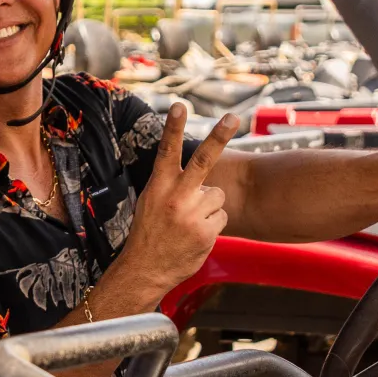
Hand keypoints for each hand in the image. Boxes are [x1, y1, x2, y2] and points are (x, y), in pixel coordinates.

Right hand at [126, 101, 234, 291]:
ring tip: (190, 222)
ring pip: (217, 196)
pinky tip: (196, 234)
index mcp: (159, 187)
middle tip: (232, 118)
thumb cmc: (149, 233)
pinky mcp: (206, 232)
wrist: (145, 270)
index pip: (167, 152)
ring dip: (209, 207)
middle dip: (219, 137)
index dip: (173, 128)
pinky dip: (212, 225)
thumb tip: (193, 171)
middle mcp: (175, 197)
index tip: (179, 106)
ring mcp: (192, 215)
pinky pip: (221, 217)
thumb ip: (170, 185)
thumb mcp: (150, 202)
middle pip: (202, 161)